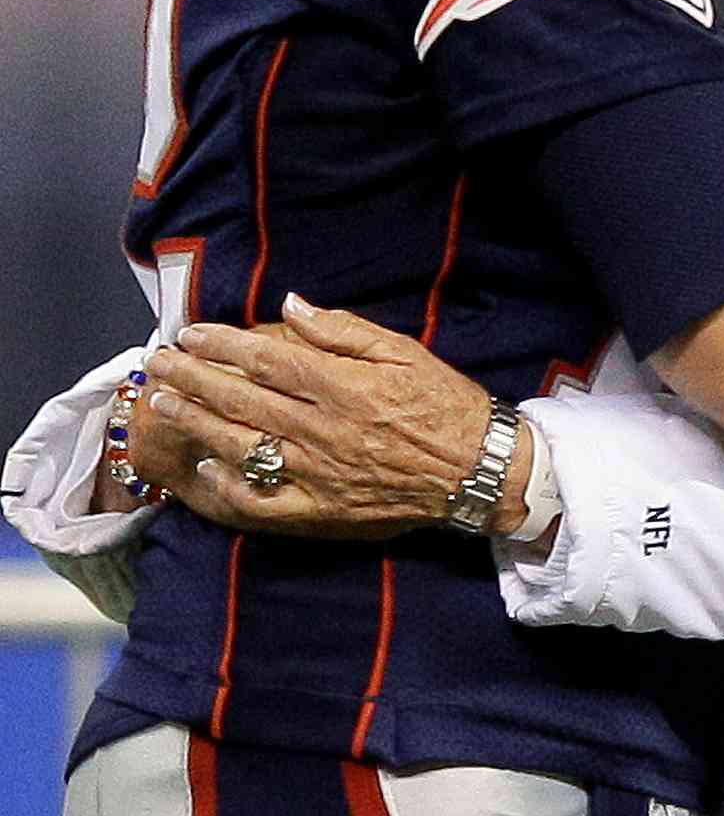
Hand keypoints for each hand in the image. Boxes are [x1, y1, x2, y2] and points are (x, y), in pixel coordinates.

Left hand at [143, 295, 531, 538]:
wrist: (474, 468)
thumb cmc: (441, 401)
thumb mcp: (402, 349)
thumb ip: (342, 329)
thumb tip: (290, 305)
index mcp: (342, 386)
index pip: (266, 360)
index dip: (222, 346)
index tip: (190, 334)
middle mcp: (323, 429)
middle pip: (243, 400)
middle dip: (193, 379)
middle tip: (157, 364)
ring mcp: (318, 474)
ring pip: (244, 446)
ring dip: (199, 423)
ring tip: (165, 404)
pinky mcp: (321, 510)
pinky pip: (265, 501)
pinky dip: (231, 486)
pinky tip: (205, 466)